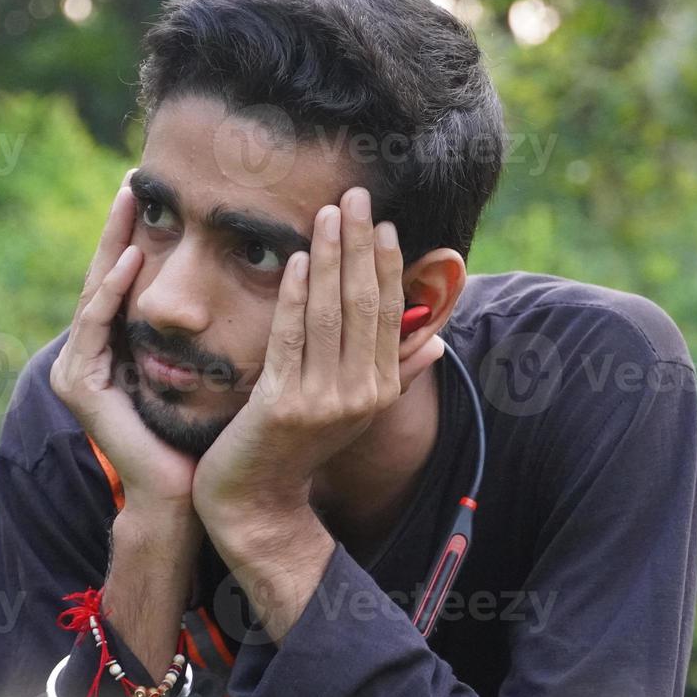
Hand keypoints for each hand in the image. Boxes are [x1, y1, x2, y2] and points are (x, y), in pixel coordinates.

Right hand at [49, 170, 197, 509]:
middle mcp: (90, 358)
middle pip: (104, 279)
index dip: (137, 238)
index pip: (126, 284)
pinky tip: (130, 260)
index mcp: (117, 352)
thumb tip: (245, 281)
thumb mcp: (204, 367)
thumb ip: (202, 330)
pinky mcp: (79, 385)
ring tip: (127, 201)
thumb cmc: (205, 435)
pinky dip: (112, 292)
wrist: (185, 494)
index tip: (155, 194)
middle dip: (117, 229)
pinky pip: (96, 326)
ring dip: (112, 245)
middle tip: (131, 180)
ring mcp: (78, 371)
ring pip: (96, 294)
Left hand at [192, 186, 443, 535]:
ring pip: (331, 313)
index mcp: (380, 389)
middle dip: (360, 245)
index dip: (386, 264)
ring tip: (327, 212)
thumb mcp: (355, 410)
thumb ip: (395, 372)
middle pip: (365, 304)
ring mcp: (323, 400)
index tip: (380, 221)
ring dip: (331, 257)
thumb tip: (439, 342)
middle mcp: (360, 393)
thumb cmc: (300, 447)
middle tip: (354, 195)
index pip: (390, 313)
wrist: (257, 501)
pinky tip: (298, 260)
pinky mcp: (283, 402)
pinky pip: (292, 336)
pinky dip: (296, 295)